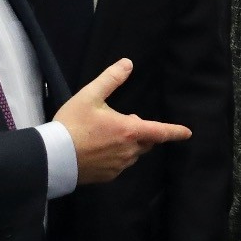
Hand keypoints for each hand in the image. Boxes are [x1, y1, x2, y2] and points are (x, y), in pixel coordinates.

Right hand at [57, 59, 191, 183]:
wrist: (53, 156)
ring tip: (105, 136)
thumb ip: (111, 79)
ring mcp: (119, 166)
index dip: (175, 131)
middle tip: (121, 122)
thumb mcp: (90, 96)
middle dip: (141, 132)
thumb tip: (128, 63)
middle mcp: (129, 151)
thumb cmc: (72, 124)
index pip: (160, 132)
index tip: (187, 133)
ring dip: (128, 144)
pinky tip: (98, 150)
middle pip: (146, 142)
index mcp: (130, 131)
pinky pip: (119, 165)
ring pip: (133, 154)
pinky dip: (116, 157)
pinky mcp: (108, 177)